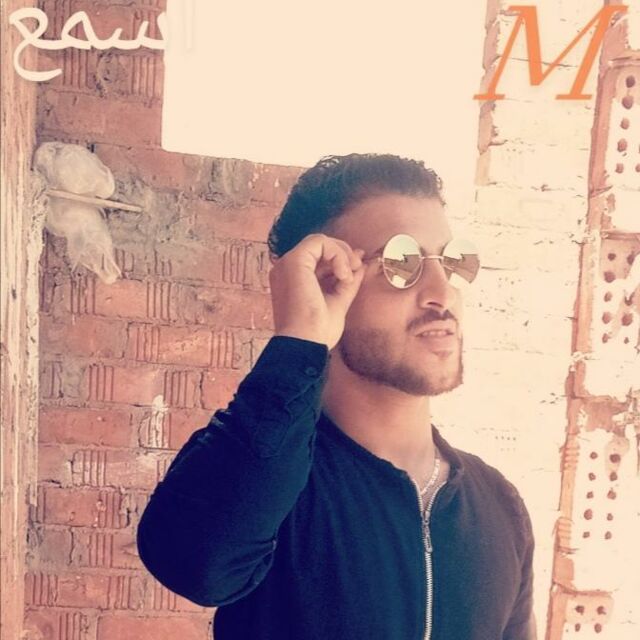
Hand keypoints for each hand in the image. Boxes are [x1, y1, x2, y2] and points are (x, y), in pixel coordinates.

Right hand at [269, 233, 365, 348]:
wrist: (305, 344)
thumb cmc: (317, 331)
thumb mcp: (338, 301)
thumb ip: (347, 282)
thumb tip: (360, 263)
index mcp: (292, 279)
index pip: (318, 258)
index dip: (339, 258)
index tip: (354, 272)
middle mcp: (286, 270)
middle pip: (318, 246)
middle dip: (343, 253)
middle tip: (356, 268)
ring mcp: (288, 264)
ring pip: (319, 241)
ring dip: (341, 254)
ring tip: (348, 276)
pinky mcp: (294, 262)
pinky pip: (319, 242)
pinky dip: (337, 254)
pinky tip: (342, 275)